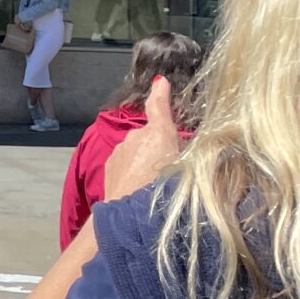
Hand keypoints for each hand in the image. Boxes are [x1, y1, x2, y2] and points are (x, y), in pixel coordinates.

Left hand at [105, 76, 182, 200]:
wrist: (128, 216)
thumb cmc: (164, 193)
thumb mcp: (188, 172)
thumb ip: (188, 154)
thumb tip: (185, 147)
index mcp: (158, 134)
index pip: (159, 107)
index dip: (161, 94)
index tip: (161, 82)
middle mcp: (136, 136)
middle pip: (153, 135)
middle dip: (161, 146)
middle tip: (172, 168)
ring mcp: (120, 149)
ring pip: (139, 149)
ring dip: (146, 160)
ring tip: (155, 183)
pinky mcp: (110, 163)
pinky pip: (127, 160)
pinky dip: (134, 169)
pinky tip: (139, 187)